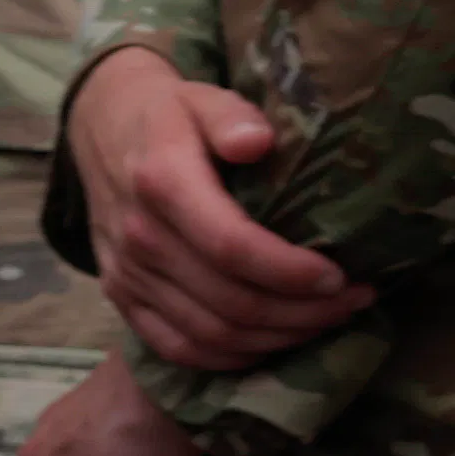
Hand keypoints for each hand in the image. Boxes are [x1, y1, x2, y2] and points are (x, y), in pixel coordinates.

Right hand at [70, 46, 360, 367]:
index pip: (232, 247)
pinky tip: (272, 342)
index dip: (290, 272)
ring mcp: (128, 274)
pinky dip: (232, 358)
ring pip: (212, 334)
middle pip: (231, 301)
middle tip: (351, 301)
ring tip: (325, 321)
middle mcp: (140, 237)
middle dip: (303, 311)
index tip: (339, 276)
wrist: (102, 130)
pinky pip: (178, 348)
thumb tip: (258, 141)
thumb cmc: (169, 115)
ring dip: (278, 338)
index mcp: (162, 182)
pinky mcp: (121, 298)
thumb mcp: (202, 97)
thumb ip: (230, 116)